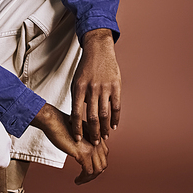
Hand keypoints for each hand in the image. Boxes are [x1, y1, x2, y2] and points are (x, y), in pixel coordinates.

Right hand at [32, 103, 108, 184]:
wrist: (53, 120)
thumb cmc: (60, 125)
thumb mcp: (77, 132)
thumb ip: (84, 140)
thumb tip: (82, 153)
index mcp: (96, 136)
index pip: (103, 155)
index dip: (97, 165)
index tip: (88, 170)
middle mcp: (97, 142)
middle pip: (103, 163)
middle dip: (95, 173)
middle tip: (85, 178)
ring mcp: (92, 147)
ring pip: (97, 170)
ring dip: (89, 178)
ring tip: (80, 180)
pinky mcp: (84, 153)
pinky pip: (88, 171)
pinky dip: (84, 178)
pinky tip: (77, 180)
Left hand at [71, 28, 120, 145]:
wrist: (98, 50)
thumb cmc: (86, 68)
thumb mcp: (76, 81)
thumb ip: (77, 98)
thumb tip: (78, 117)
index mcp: (78, 88)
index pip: (76, 113)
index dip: (77, 128)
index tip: (78, 139)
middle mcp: (91, 89)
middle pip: (92, 117)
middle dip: (93, 132)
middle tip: (95, 142)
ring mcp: (104, 88)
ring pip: (104, 113)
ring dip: (105, 128)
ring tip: (105, 137)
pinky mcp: (116, 86)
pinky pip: (116, 106)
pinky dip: (115, 118)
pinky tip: (114, 126)